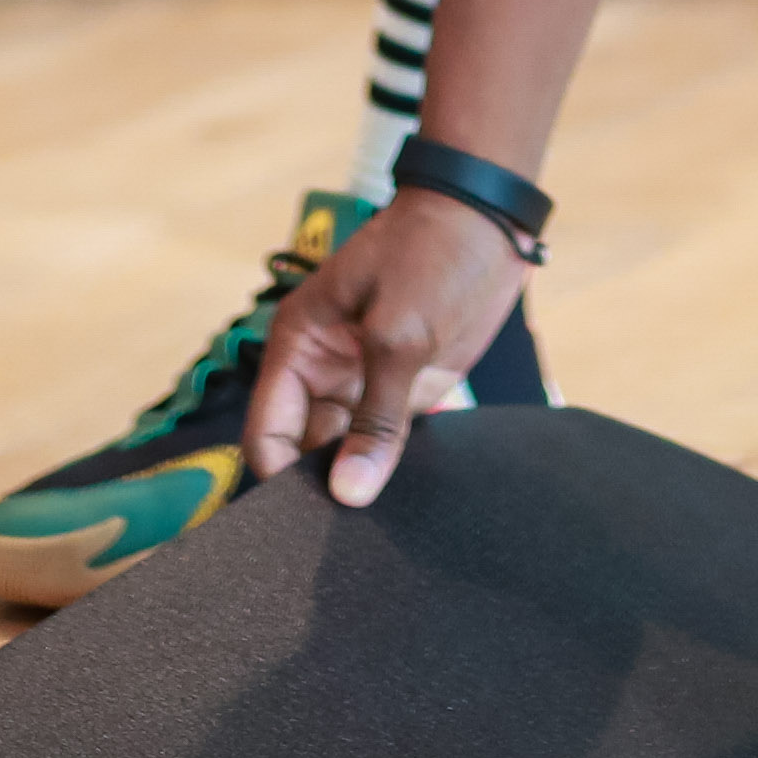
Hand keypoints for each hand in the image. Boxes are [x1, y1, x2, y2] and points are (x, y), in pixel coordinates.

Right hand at [240, 189, 531, 506]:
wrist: (490, 220)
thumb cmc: (431, 252)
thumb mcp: (399, 332)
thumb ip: (376, 419)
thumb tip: (349, 494)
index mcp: (298, 346)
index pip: (267, 433)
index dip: (279, 481)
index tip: (307, 526)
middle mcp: (323, 370)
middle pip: (303, 451)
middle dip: (321, 488)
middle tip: (347, 537)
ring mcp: (365, 381)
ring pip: (346, 452)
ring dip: (361, 481)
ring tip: (379, 527)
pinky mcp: (405, 388)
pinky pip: (388, 441)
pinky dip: (393, 467)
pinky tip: (409, 498)